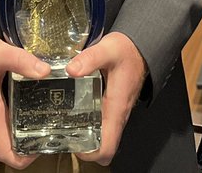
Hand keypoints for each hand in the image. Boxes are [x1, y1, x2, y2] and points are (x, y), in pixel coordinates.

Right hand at [0, 36, 49, 168]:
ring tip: (49, 121)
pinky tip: (37, 108)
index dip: (21, 158)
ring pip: (9, 135)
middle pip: (9, 146)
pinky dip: (22, 122)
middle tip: (52, 133)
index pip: (2, 151)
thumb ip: (21, 60)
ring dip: (26, 134)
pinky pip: (7, 123)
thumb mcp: (0, 53)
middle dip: (29, 146)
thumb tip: (45, 71)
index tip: (40, 149)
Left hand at [67, 31, 146, 165]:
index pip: (107, 147)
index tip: (73, 146)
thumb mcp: (108, 49)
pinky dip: (87, 123)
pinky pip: (100, 123)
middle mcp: (116, 114)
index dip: (91, 153)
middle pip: (102, 146)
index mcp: (116, 108)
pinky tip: (72, 110)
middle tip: (62, 133)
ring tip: (62, 123)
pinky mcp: (111, 105)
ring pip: (101, 135)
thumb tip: (71, 70)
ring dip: (84, 135)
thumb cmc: (127, 51)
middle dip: (82, 146)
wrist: (139, 47)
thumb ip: (90, 58)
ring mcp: (114, 111)